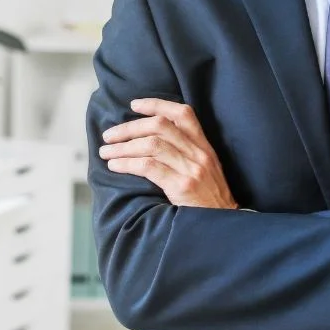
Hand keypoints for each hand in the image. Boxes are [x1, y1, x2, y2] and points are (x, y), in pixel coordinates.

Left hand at [98, 97, 238, 209]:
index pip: (182, 114)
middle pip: (160, 126)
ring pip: (151, 145)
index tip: (134, 105)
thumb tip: (149, 140)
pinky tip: (115, 166)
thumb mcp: (205, 169)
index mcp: (204, 146)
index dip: (157, 105)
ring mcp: (191, 169)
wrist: (223, 224)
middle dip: (129, 128)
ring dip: (123, 147)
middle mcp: (199, 153)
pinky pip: (149, 167)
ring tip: (106, 152)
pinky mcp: (182, 186)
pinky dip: (127, 164)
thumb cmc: (208, 199)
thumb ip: (185, 153)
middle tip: (109, 135)